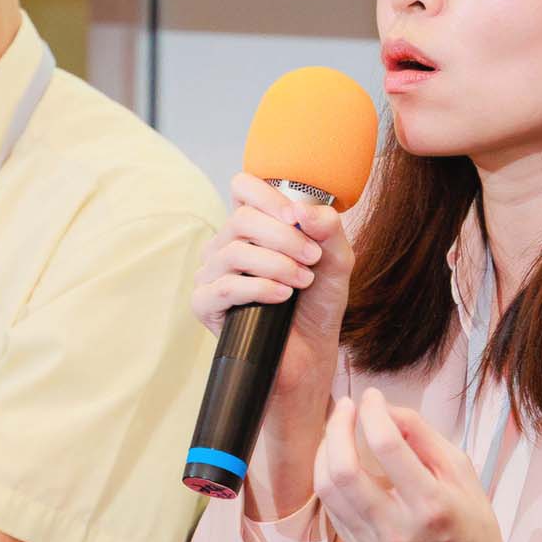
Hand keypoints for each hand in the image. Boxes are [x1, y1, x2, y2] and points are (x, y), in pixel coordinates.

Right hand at [191, 167, 353, 399]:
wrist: (310, 354)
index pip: (243, 187)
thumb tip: (304, 211)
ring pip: (234, 251)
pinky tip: (282, 296)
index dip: (269, 196)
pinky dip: (259, 288)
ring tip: (302, 282)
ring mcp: (212, 275)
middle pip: (242, 219)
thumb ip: (328, 229)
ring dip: (277, 264)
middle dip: (285, 237)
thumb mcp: (336, 260)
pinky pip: (226, 286)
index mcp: (251, 227)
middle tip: (312, 259)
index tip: (297, 219)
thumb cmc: (317, 304)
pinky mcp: (205, 304)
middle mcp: (226, 245)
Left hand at [312, 386, 534, 541]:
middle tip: (346, 406)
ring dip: (327, 449)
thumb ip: (424, 437)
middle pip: (344, 469)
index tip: (372, 396)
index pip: (387, 447)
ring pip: (328, 488)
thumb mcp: (463, 474)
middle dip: (337, 426)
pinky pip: (331, 506)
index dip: (374, 412)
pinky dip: (330, 475)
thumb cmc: (473, 527)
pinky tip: (340, 459)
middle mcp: (398, 527)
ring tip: (338, 428)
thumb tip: (387, 410)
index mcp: (431, 504)